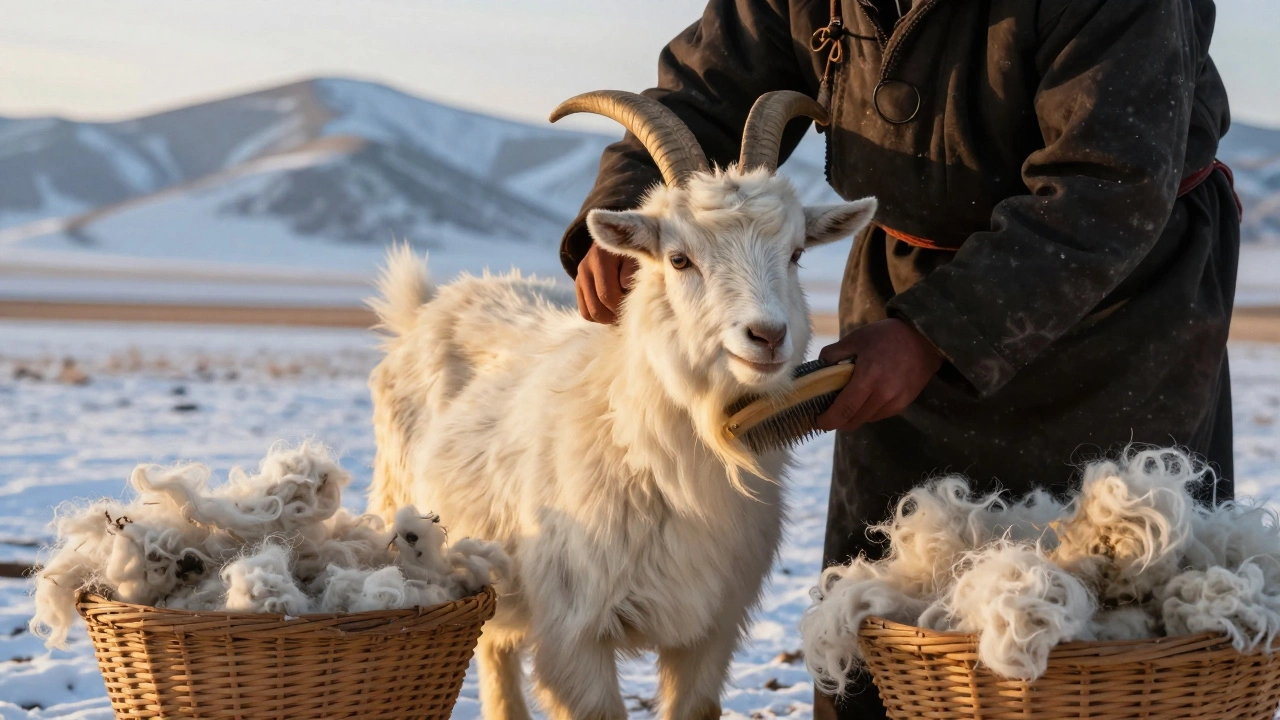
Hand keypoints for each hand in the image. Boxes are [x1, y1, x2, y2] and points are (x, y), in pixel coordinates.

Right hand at [575, 243, 637, 323]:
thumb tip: (624, 288)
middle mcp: (585, 267)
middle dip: (614, 316)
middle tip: (630, 313)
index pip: (606, 295)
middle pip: (596, 308)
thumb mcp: (638, 257)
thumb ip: (632, 272)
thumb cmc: (634, 251)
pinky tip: (613, 309)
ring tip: (623, 311)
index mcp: (600, 258)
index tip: (636, 307)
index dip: (622, 307)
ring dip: (607, 318)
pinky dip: (600, 317)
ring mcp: (580, 277)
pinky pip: (585, 312)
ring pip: (589, 313)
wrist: (619, 238)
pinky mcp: (579, 285)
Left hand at [814, 319, 943, 431]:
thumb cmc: (886, 336)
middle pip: (853, 421)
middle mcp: (883, 394)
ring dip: (853, 416)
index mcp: (868, 377)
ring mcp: (895, 401)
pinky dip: (868, 411)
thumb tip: (817, 369)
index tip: (816, 422)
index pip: (844, 410)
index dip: (828, 420)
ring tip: (848, 401)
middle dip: (837, 420)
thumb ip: (833, 354)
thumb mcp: (855, 338)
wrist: (924, 340)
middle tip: (828, 412)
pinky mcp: (904, 404)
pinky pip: (879, 415)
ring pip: (865, 420)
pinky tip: (866, 397)